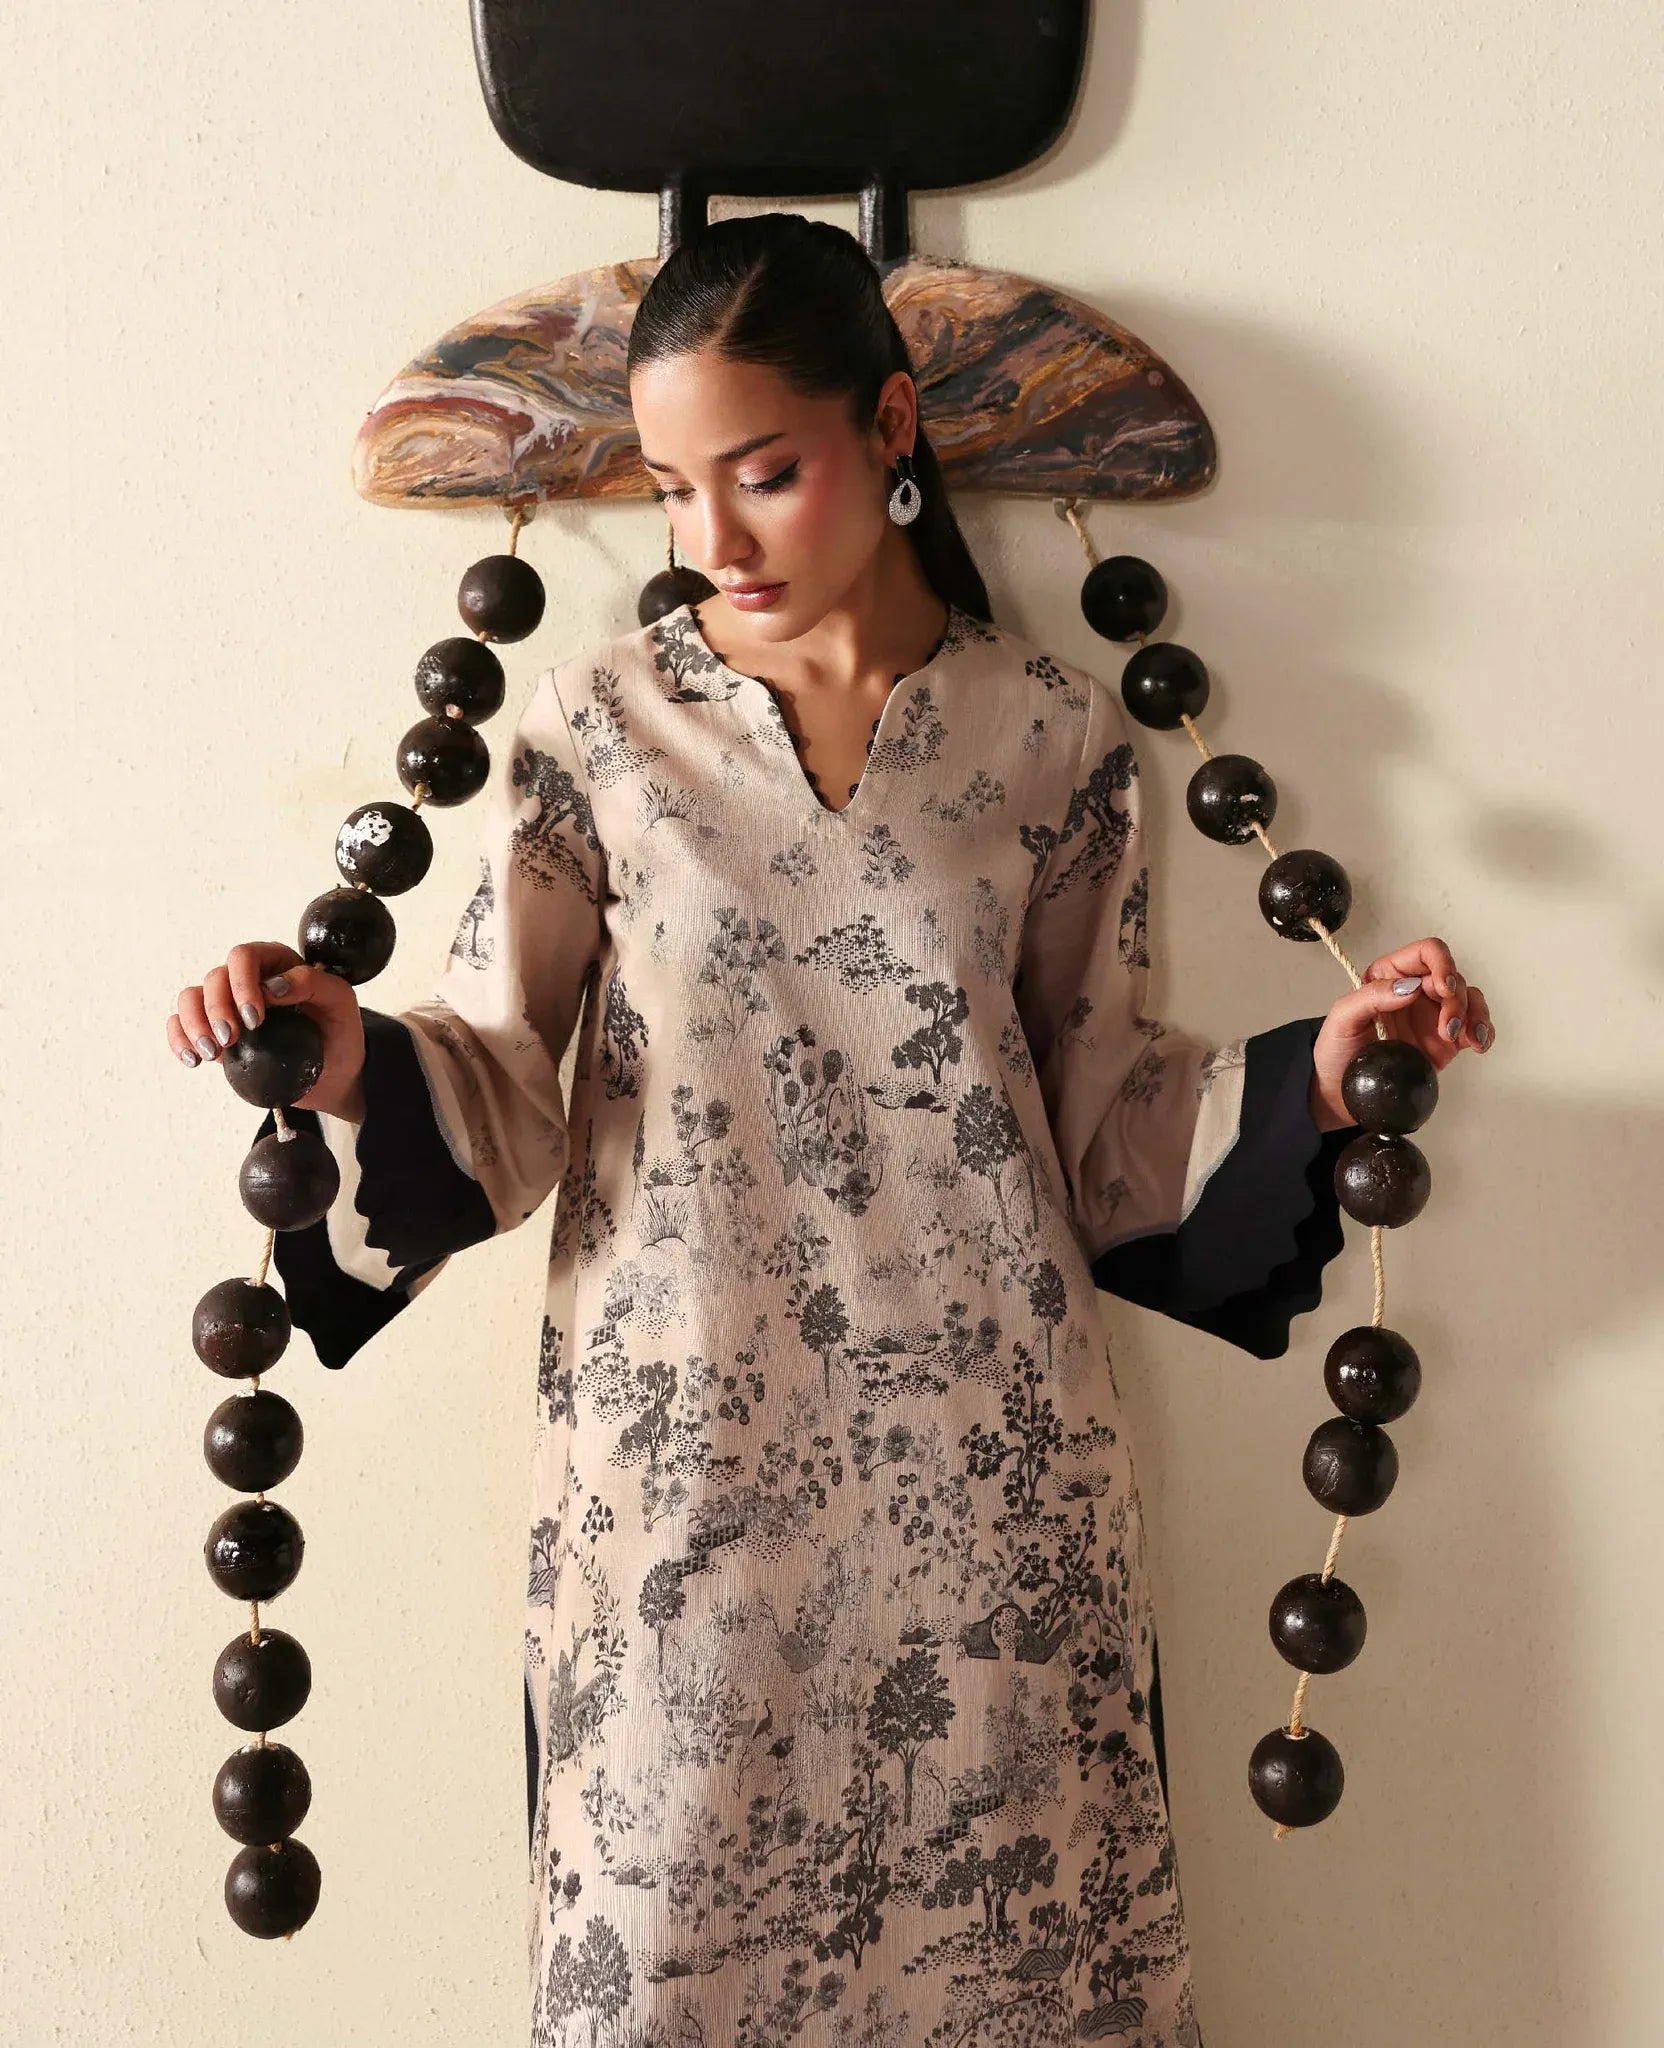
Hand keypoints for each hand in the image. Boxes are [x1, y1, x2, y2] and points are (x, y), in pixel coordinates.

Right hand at [167, 941, 367, 1121]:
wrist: (334, 1073)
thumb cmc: (339, 1031)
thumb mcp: (342, 1002)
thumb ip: (314, 982)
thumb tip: (273, 985)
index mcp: (276, 962)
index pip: (244, 957)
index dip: (241, 984)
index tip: (255, 1019)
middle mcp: (247, 979)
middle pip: (214, 978)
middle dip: (216, 1009)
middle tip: (232, 1040)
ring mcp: (227, 1004)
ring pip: (191, 998)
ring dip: (193, 1024)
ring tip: (212, 1054)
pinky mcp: (215, 1031)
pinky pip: (182, 1025)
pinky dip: (179, 1039)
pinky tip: (193, 1060)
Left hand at [1308, 936, 1493, 1132]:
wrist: (1343, 1093)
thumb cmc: (1336, 1052)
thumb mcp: (1342, 1019)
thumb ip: (1371, 997)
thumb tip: (1410, 987)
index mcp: (1390, 976)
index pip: (1426, 953)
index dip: (1442, 964)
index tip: (1443, 988)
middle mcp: (1415, 991)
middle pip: (1453, 979)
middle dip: (1456, 1001)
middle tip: (1447, 1029)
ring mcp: (1433, 1015)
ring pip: (1470, 999)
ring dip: (1475, 1016)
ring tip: (1467, 1040)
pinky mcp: (1446, 1040)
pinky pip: (1475, 1026)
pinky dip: (1484, 1031)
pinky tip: (1478, 1045)